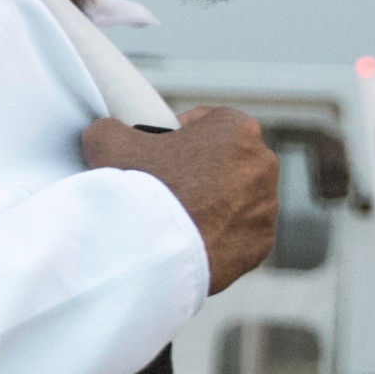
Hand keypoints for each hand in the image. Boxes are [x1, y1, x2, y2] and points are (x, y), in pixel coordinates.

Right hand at [82, 104, 278, 292]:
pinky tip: (191, 238)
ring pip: (236, 199)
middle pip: (226, 161)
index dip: (177, 137)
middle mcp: (263, 163)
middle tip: (167, 188)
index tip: (160, 154)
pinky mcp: (262, 244)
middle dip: (201, 171)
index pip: (206, 123)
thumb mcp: (109, 141)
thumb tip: (108, 133)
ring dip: (213, 203)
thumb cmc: (139, 189)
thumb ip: (112, 128)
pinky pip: (239, 234)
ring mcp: (267, 207)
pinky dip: (219, 235)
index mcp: (237, 128)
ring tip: (178, 217)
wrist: (154, 250)